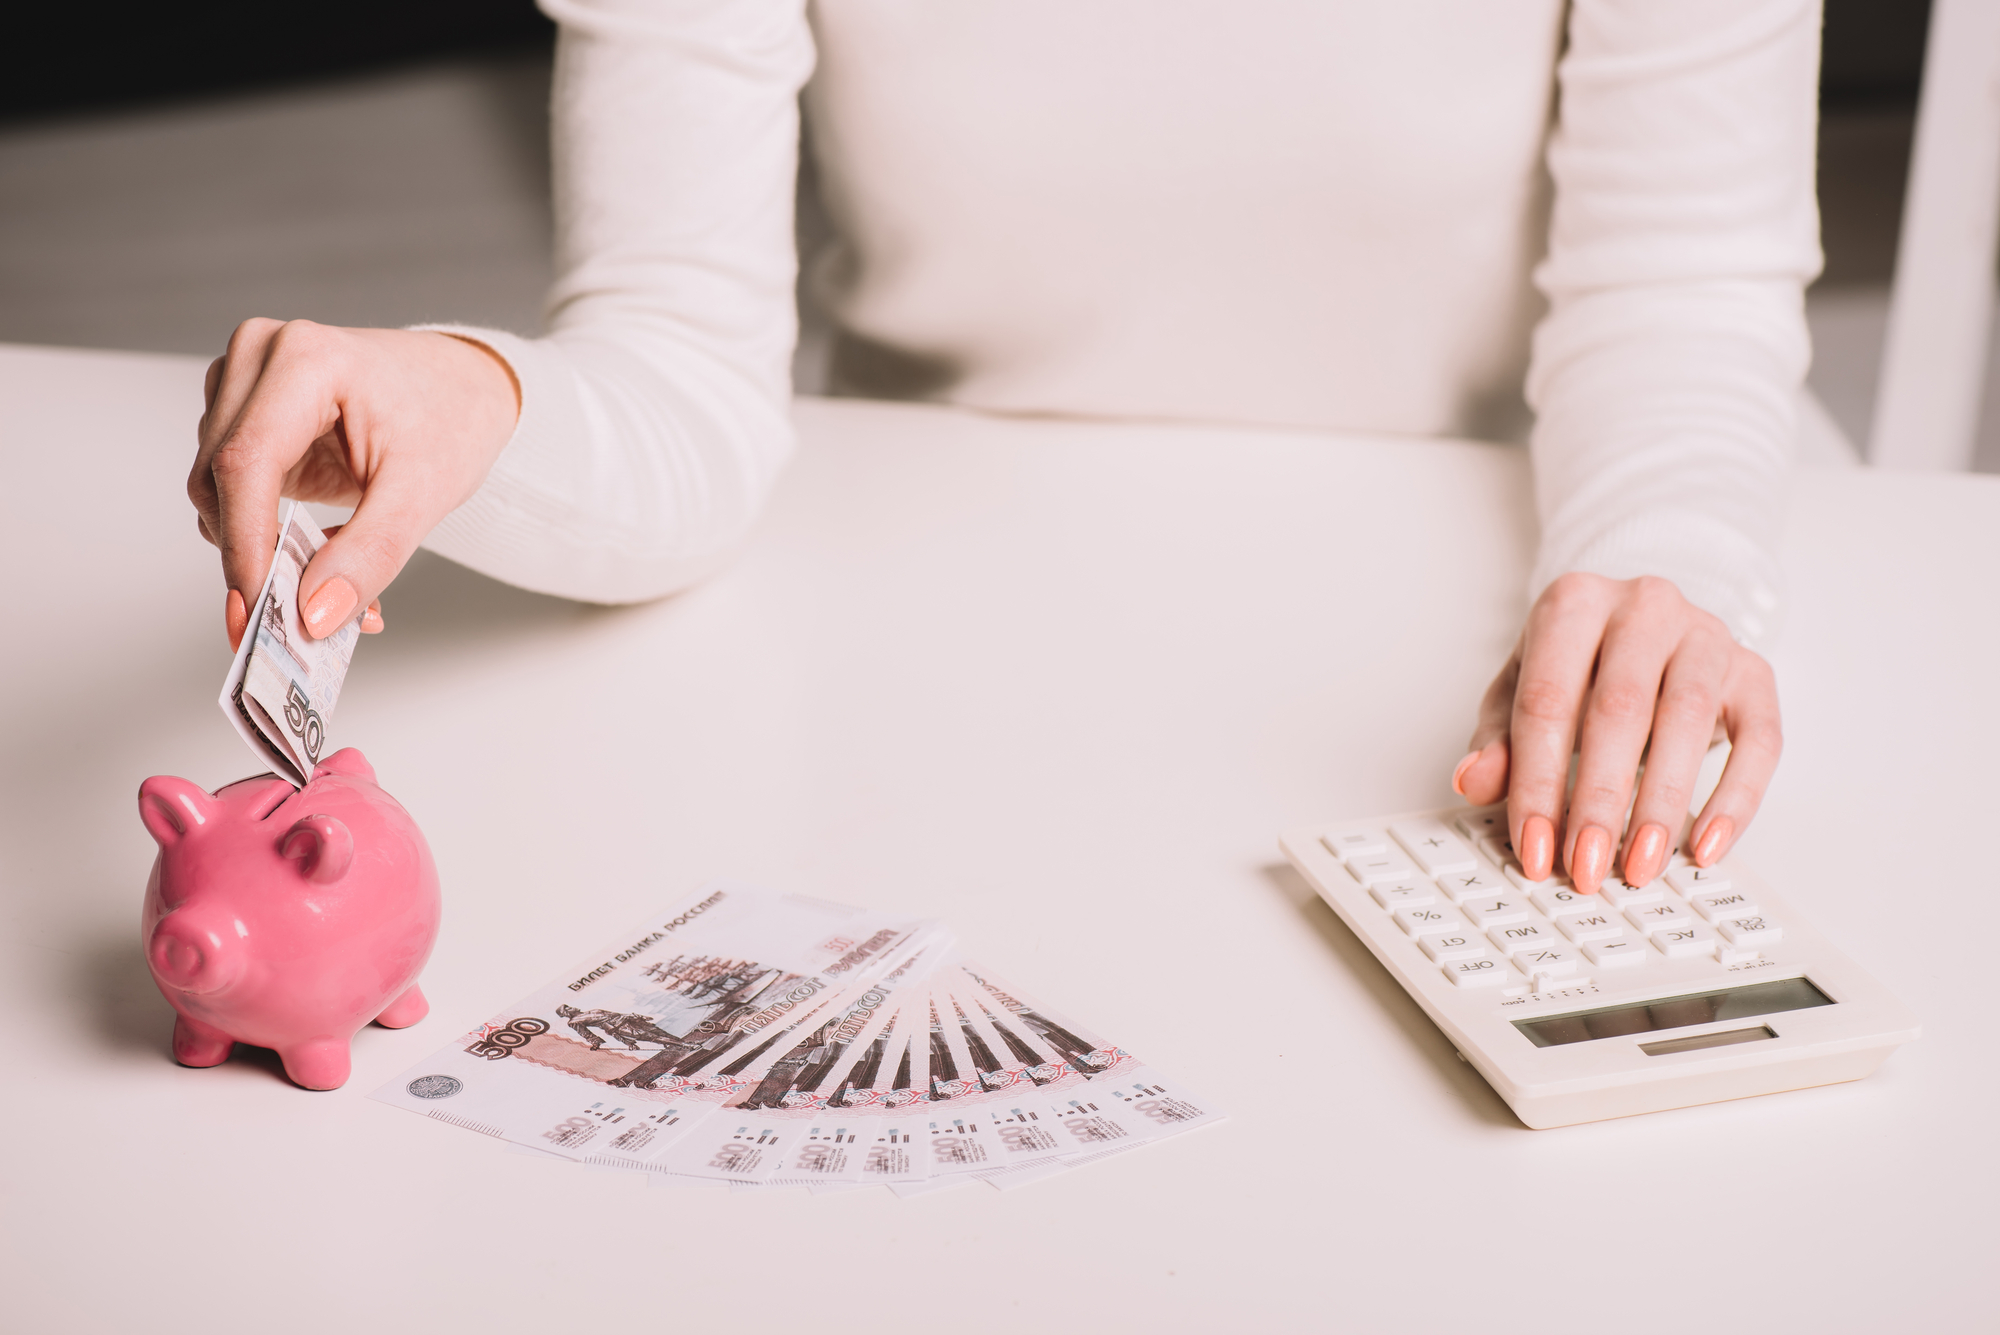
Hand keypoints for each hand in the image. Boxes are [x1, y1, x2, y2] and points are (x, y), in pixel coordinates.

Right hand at [189, 319, 519, 648]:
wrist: (464, 386)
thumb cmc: (452, 417)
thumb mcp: (425, 492)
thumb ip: (370, 555)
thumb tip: (315, 614)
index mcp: (306, 359)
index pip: (245, 462)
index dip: (244, 545)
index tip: (257, 612)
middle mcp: (260, 358)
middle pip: (217, 480)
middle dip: (251, 557)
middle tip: (297, 620)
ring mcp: (244, 382)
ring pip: (214, 490)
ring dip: (259, 549)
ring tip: (329, 582)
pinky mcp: (243, 413)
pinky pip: (230, 487)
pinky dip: (264, 533)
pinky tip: (315, 553)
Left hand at [1452, 573, 1781, 894]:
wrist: (1646, 625)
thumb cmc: (1577, 664)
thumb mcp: (1521, 689)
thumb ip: (1497, 738)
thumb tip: (1473, 781)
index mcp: (1574, 603)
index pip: (1547, 700)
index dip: (1536, 782)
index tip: (1534, 846)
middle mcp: (1643, 606)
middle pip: (1618, 710)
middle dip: (1598, 800)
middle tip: (1586, 865)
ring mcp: (1705, 634)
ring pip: (1687, 719)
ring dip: (1662, 803)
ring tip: (1641, 865)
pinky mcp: (1753, 671)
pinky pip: (1758, 738)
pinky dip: (1736, 798)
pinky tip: (1707, 845)